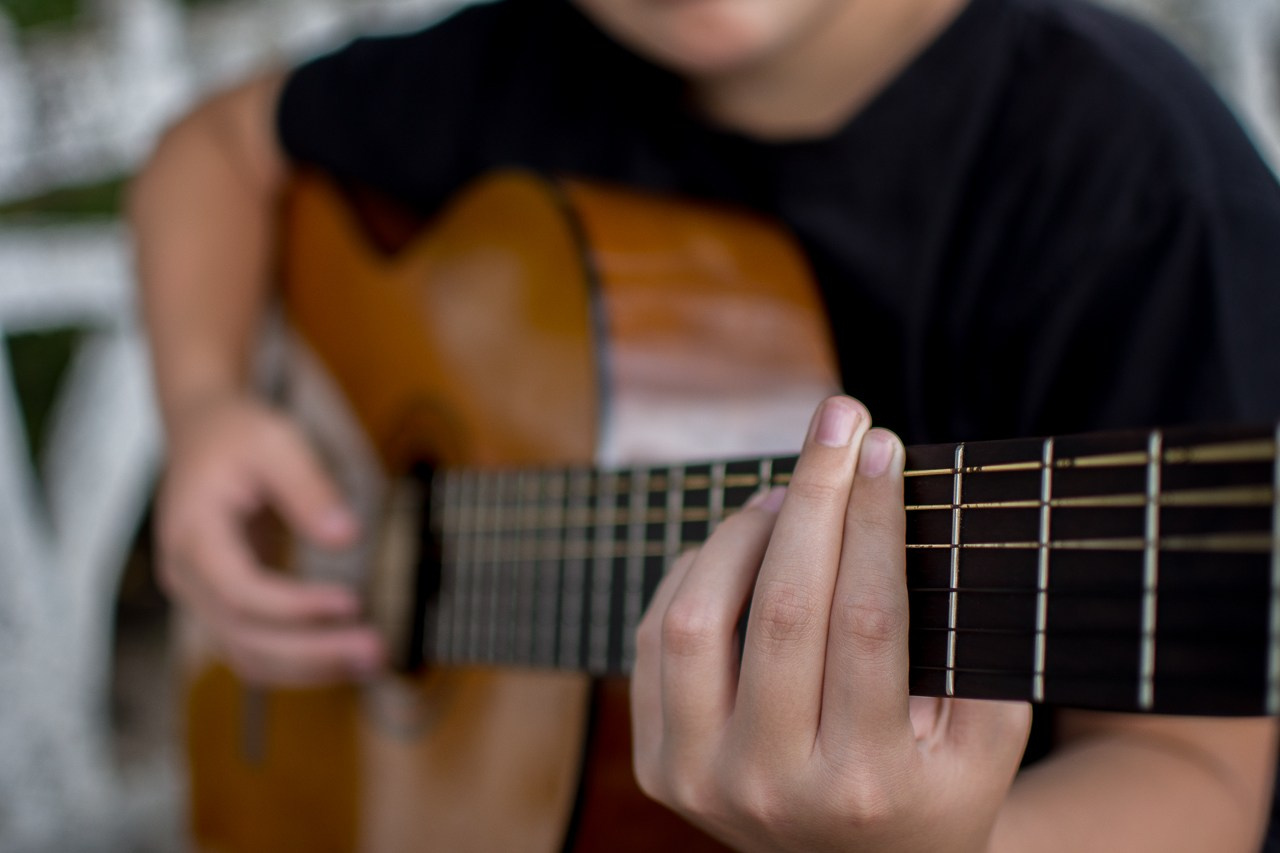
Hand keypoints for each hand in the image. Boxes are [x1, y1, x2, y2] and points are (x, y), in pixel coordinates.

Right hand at [155, 392, 383, 683]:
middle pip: (245, 636)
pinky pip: (255, 649)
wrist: (204, 433)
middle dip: (313, 650)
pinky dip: (299, 662)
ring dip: (310, 666)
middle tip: (377, 648)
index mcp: (193, 536)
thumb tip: (348, 538)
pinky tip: (345, 656)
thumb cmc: (239, 435)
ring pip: (248, 655)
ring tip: (373, 659)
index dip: (295, 606)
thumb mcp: (277, 443)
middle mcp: (187, 577)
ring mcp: (201, 597)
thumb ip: (310, 488)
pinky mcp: (223, 605)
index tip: (352, 602)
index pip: (240, 590)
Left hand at [631, 396, 1030, 851]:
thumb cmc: (932, 790)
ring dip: (743, 531)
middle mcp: (772, 787)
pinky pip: (654, 639)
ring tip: (786, 490)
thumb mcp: (985, 740)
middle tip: (836, 417)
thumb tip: (921, 515)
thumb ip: (974, 647)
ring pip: (696, 617)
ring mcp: (701, 779)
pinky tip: (742, 541)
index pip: (869, 622)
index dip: (874, 521)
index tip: (882, 443)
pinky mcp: (657, 765)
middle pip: (783, 608)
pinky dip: (695, 572)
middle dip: (813, 494)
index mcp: (868, 783)